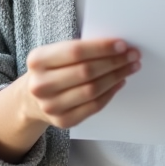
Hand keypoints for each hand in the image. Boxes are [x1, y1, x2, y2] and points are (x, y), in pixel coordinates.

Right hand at [0, 37, 139, 162]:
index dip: (102, 48)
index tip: (122, 44)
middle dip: (115, 62)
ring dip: (116, 77)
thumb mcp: (54, 54)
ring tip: (130, 68)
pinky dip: (110, 93)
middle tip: (133, 55)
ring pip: (92, 90)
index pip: (76, 51)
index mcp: (37, 60)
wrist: (31, 99)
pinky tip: (119, 83)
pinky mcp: (62, 121)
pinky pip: (94, 107)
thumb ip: (78, 50)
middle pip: (86, 72)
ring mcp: (50, 105)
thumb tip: (116, 47)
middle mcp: (41, 84)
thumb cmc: (50, 70)